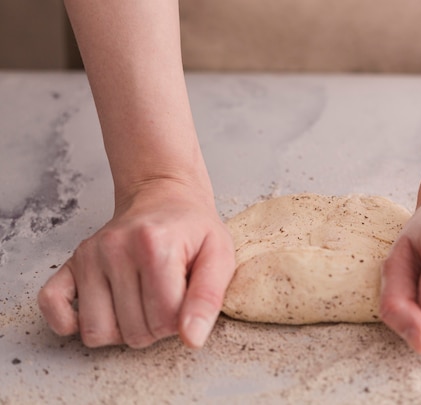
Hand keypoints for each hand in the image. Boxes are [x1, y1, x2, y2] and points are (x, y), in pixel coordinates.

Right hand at [38, 180, 234, 348]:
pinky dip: (71, 321)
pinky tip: (103, 308)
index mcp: (154, 245)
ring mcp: (89, 255)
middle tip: (165, 298)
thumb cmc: (193, 230)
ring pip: (96, 332)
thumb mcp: (219, 256)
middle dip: (155, 327)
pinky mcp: (71, 262)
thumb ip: (208, 299)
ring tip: (140, 303)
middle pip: (133, 332)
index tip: (185, 298)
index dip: (181, 320)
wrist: (164, 197)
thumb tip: (191, 339)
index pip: (165, 320)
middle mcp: (115, 248)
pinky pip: (52, 306)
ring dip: (121, 330)